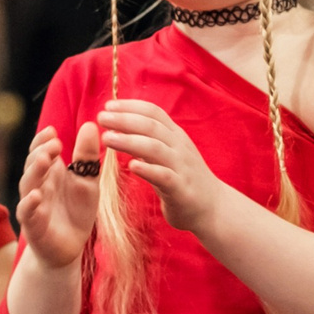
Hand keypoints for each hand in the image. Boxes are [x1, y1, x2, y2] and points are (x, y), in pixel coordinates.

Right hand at [16, 123, 99, 269]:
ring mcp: (33, 204)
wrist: (70, 247)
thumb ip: (87, 157)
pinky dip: (28, 203)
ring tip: (45, 159)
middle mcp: (38, 185)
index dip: (43, 140)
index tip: (53, 131)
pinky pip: (26, 212)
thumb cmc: (76, 212)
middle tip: (55, 143)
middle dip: (41, 151)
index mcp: (50, 172)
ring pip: (27, 184)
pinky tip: (35, 195)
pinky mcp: (33, 225)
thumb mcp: (88, 181)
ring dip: (35, 171)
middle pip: (32, 163)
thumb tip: (90, 124)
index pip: (40, 150)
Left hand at [95, 100, 228, 234]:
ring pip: (155, 148)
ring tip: (106, 138)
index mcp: (175, 136)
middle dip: (124, 119)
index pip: (153, 113)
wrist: (213, 208)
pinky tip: (131, 166)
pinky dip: (148, 169)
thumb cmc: (184, 179)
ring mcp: (182, 167)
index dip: (130, 106)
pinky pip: (164, 176)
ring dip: (129, 141)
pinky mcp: (181, 189)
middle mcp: (179, 147)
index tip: (108, 106)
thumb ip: (150, 140)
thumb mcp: (169, 154)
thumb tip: (122, 127)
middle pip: (151, 126)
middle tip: (100, 118)